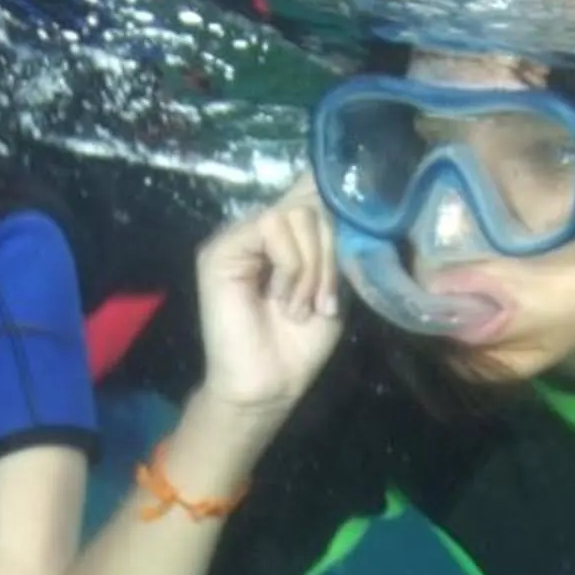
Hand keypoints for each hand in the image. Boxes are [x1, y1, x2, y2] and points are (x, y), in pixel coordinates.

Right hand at [195, 184, 345, 420]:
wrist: (270, 384)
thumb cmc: (301, 342)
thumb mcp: (330, 285)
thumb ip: (331, 244)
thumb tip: (337, 195)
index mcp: (286, 235)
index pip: (310, 190)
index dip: (333, 199)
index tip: (354, 229)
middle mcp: (260, 229)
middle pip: (310, 204)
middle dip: (328, 254)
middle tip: (322, 301)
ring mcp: (237, 237)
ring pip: (293, 214)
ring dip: (311, 265)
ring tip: (301, 306)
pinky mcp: (219, 250)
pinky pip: (269, 227)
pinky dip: (290, 265)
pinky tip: (282, 299)